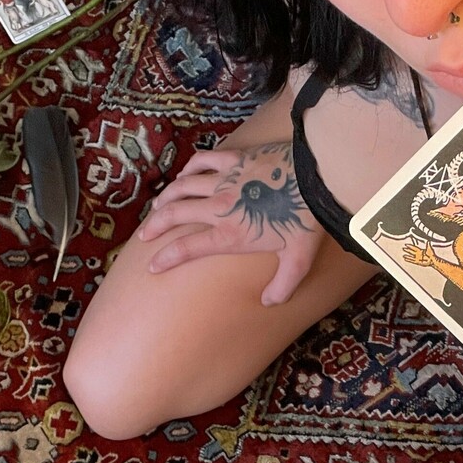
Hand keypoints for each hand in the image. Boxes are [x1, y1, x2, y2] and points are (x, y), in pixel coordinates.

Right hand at [136, 141, 322, 304]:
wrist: (317, 177)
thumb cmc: (308, 220)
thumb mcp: (298, 261)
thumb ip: (282, 286)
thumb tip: (269, 302)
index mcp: (230, 234)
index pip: (187, 249)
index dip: (166, 258)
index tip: (152, 266)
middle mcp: (219, 207)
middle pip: (174, 215)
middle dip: (155, 226)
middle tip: (145, 235)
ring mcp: (224, 180)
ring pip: (182, 187)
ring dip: (166, 197)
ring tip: (158, 206)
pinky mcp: (234, 159)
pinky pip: (202, 161)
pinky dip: (189, 168)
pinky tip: (185, 174)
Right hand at [401, 238, 439, 266]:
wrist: (433, 260)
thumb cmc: (432, 255)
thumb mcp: (429, 249)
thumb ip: (428, 245)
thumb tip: (427, 241)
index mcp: (420, 250)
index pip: (414, 248)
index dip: (410, 246)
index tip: (406, 244)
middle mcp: (418, 254)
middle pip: (411, 251)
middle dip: (407, 250)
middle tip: (403, 248)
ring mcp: (418, 258)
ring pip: (411, 257)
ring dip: (407, 256)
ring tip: (403, 255)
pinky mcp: (418, 262)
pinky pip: (412, 261)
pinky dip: (409, 260)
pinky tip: (406, 259)